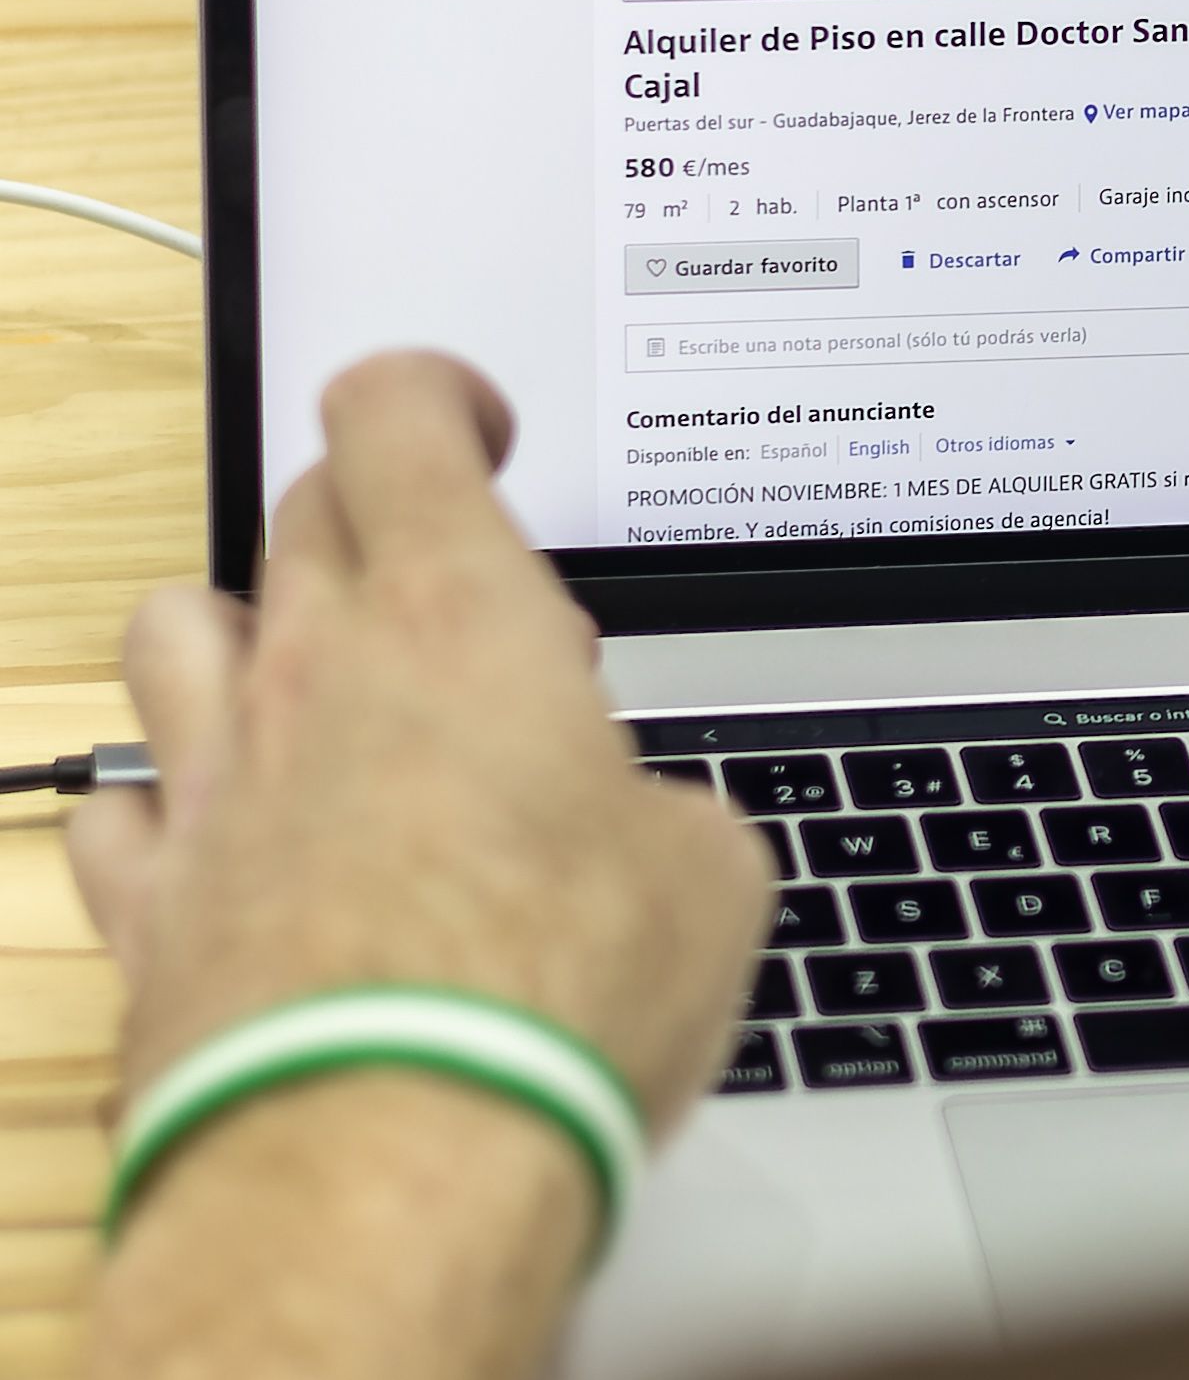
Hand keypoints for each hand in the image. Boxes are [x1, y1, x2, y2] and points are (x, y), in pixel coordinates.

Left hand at [67, 351, 772, 1131]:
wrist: (389, 1156)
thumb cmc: (556, 992)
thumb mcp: (708, 872)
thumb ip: (661, 807)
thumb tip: (648, 833)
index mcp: (464, 617)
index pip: (397, 413)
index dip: (438, 395)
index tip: (475, 424)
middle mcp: (316, 670)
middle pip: (299, 513)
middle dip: (373, 518)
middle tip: (451, 587)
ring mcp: (216, 782)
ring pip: (172, 624)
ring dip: (239, 631)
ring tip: (310, 689)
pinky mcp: (152, 904)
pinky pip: (118, 805)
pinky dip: (165, 803)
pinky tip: (221, 839)